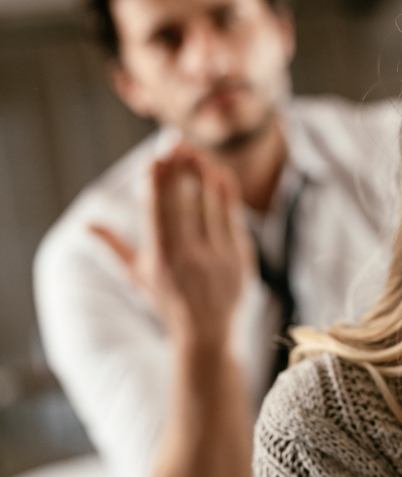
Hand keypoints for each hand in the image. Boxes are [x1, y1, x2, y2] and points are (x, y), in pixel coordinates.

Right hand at [91, 146, 253, 349]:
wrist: (207, 332)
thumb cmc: (167, 301)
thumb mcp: (137, 276)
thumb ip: (114, 247)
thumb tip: (85, 224)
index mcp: (159, 259)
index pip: (157, 212)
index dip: (156, 183)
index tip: (154, 157)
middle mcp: (187, 256)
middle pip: (183, 202)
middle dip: (179, 171)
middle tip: (175, 144)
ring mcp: (217, 256)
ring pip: (210, 205)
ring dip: (203, 175)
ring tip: (197, 153)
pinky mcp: (240, 256)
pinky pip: (232, 218)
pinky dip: (226, 194)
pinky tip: (220, 174)